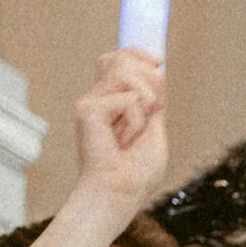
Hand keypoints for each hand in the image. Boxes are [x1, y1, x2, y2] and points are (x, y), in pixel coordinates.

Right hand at [71, 49, 169, 210]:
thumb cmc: (136, 172)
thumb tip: (158, 72)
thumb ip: (154, 101)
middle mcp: (97, 98)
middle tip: (151, 112)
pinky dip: (137, 121)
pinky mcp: (87, 109)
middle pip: (123, 59)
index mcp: (110, 101)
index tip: (157, 62)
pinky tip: (124, 140)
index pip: (118, 59)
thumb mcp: (155, 130)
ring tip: (135, 131)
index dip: (137, 54)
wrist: (121, 192)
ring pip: (127, 72)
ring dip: (146, 102)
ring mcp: (90, 102)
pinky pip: (129, 98)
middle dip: (150, 80)